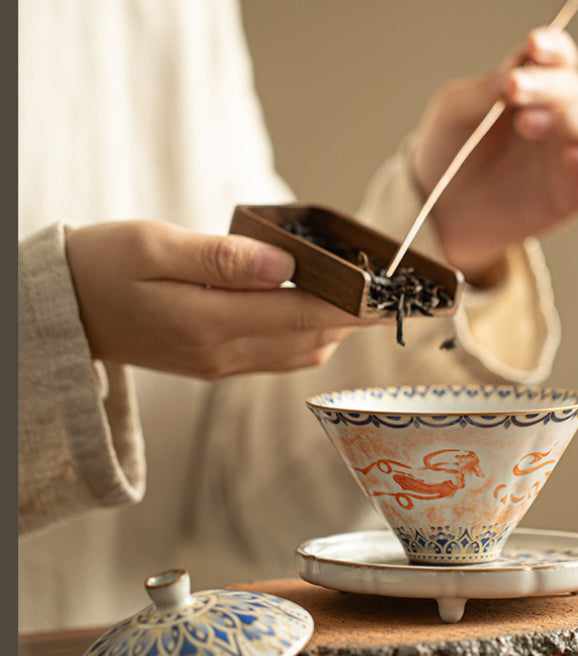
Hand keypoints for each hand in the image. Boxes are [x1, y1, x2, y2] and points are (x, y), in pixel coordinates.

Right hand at [65, 220, 382, 377]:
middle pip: (310, 339)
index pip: (301, 315)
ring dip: (333, 329)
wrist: (66, 312)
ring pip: (299, 354)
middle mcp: (222, 354)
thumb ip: (220, 258)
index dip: (353, 305)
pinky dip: (307, 336)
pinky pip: (278, 357)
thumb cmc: (102, 267)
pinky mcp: (217, 365)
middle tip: (387, 292)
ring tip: (360, 297)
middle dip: (353, 318)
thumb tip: (282, 263)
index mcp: (208, 323)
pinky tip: (316, 311)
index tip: (391, 294)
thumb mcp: (154, 247)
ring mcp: (221, 365)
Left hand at [411, 26, 577, 276]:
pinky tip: (574, 159)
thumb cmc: (450, 156)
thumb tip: (519, 65)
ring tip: (530, 126)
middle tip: (512, 92)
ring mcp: (574, 153)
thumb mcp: (456, 113)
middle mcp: (560, 116)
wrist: (442, 215)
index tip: (533, 48)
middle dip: (548, 87)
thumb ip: (487, 88)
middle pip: (576, 88)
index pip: (558, 58)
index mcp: (534, 88)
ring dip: (576, 119)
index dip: (552, 49)